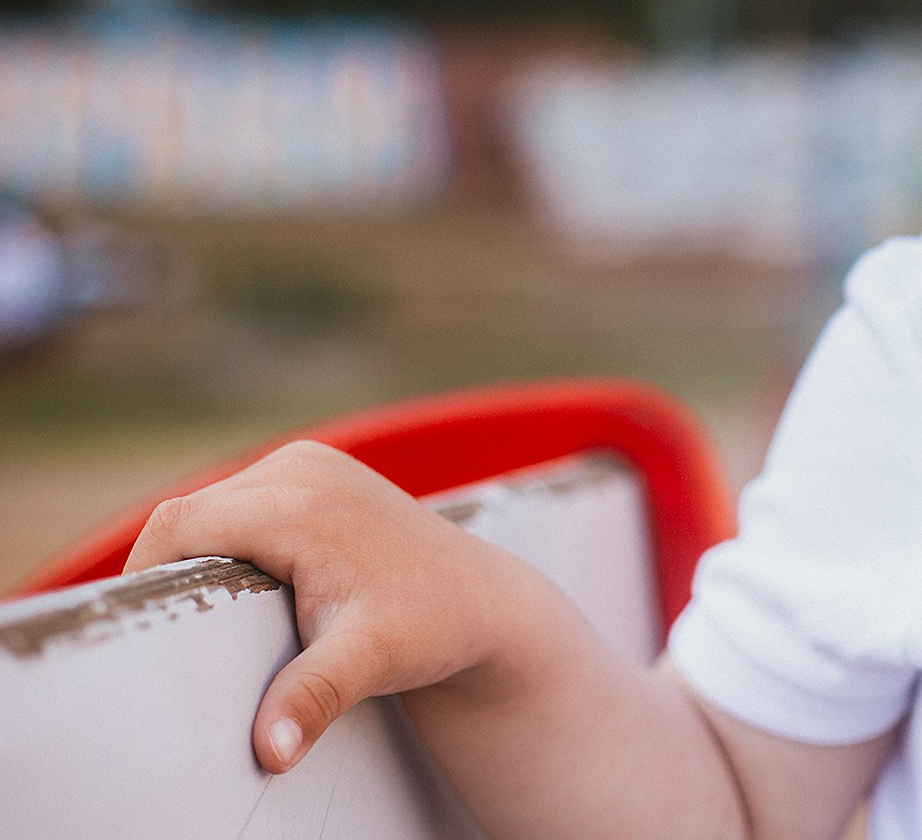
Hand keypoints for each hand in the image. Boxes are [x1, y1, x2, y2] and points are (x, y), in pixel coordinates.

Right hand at [124, 440, 541, 774]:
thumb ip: (312, 696)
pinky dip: (230, 539)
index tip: (145, 629)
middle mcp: (301, 469)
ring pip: (213, 505)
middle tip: (177, 634)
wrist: (482, 602)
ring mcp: (311, 464)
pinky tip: (245, 587)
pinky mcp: (318, 472)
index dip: (145, 573)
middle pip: (189, 514)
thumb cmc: (431, 626)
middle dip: (173, 569)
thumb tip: (271, 751)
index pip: (178, 527)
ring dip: (201, 552)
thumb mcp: (368, 662)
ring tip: (215, 616)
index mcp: (299, 503)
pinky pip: (243, 500)